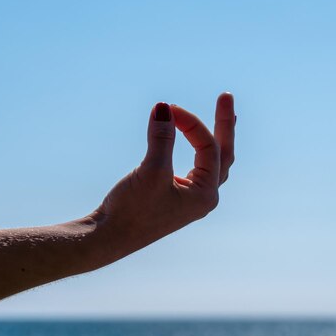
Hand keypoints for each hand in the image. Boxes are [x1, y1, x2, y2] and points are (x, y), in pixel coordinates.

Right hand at [91, 93, 235, 260]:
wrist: (108, 238)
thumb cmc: (132, 209)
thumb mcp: (150, 171)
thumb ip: (161, 138)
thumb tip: (164, 107)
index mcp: (206, 194)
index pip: (209, 148)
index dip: (191, 124)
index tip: (168, 109)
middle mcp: (204, 197)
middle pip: (223, 154)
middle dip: (224, 125)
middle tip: (226, 96)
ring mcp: (191, 199)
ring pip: (212, 162)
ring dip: (216, 138)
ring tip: (225, 117)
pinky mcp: (175, 197)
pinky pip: (196, 168)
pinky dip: (198, 150)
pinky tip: (197, 143)